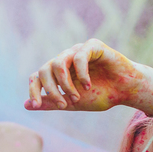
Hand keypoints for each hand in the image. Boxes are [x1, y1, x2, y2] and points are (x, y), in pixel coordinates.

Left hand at [26, 39, 152, 113]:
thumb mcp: (73, 103)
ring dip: (65, 84)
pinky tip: (88, 85)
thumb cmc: (102, 95)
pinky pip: (78, 57)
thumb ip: (51, 103)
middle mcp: (65, 58)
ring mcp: (78, 51)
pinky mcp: (92, 46)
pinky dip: (81, 74)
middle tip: (64, 104)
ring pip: (58, 62)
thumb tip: (26, 105)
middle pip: (45, 69)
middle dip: (52, 90)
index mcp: (58, 72)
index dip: (33, 89)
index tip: (35, 105)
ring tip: (77, 96)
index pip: (37, 76)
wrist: (126, 91)